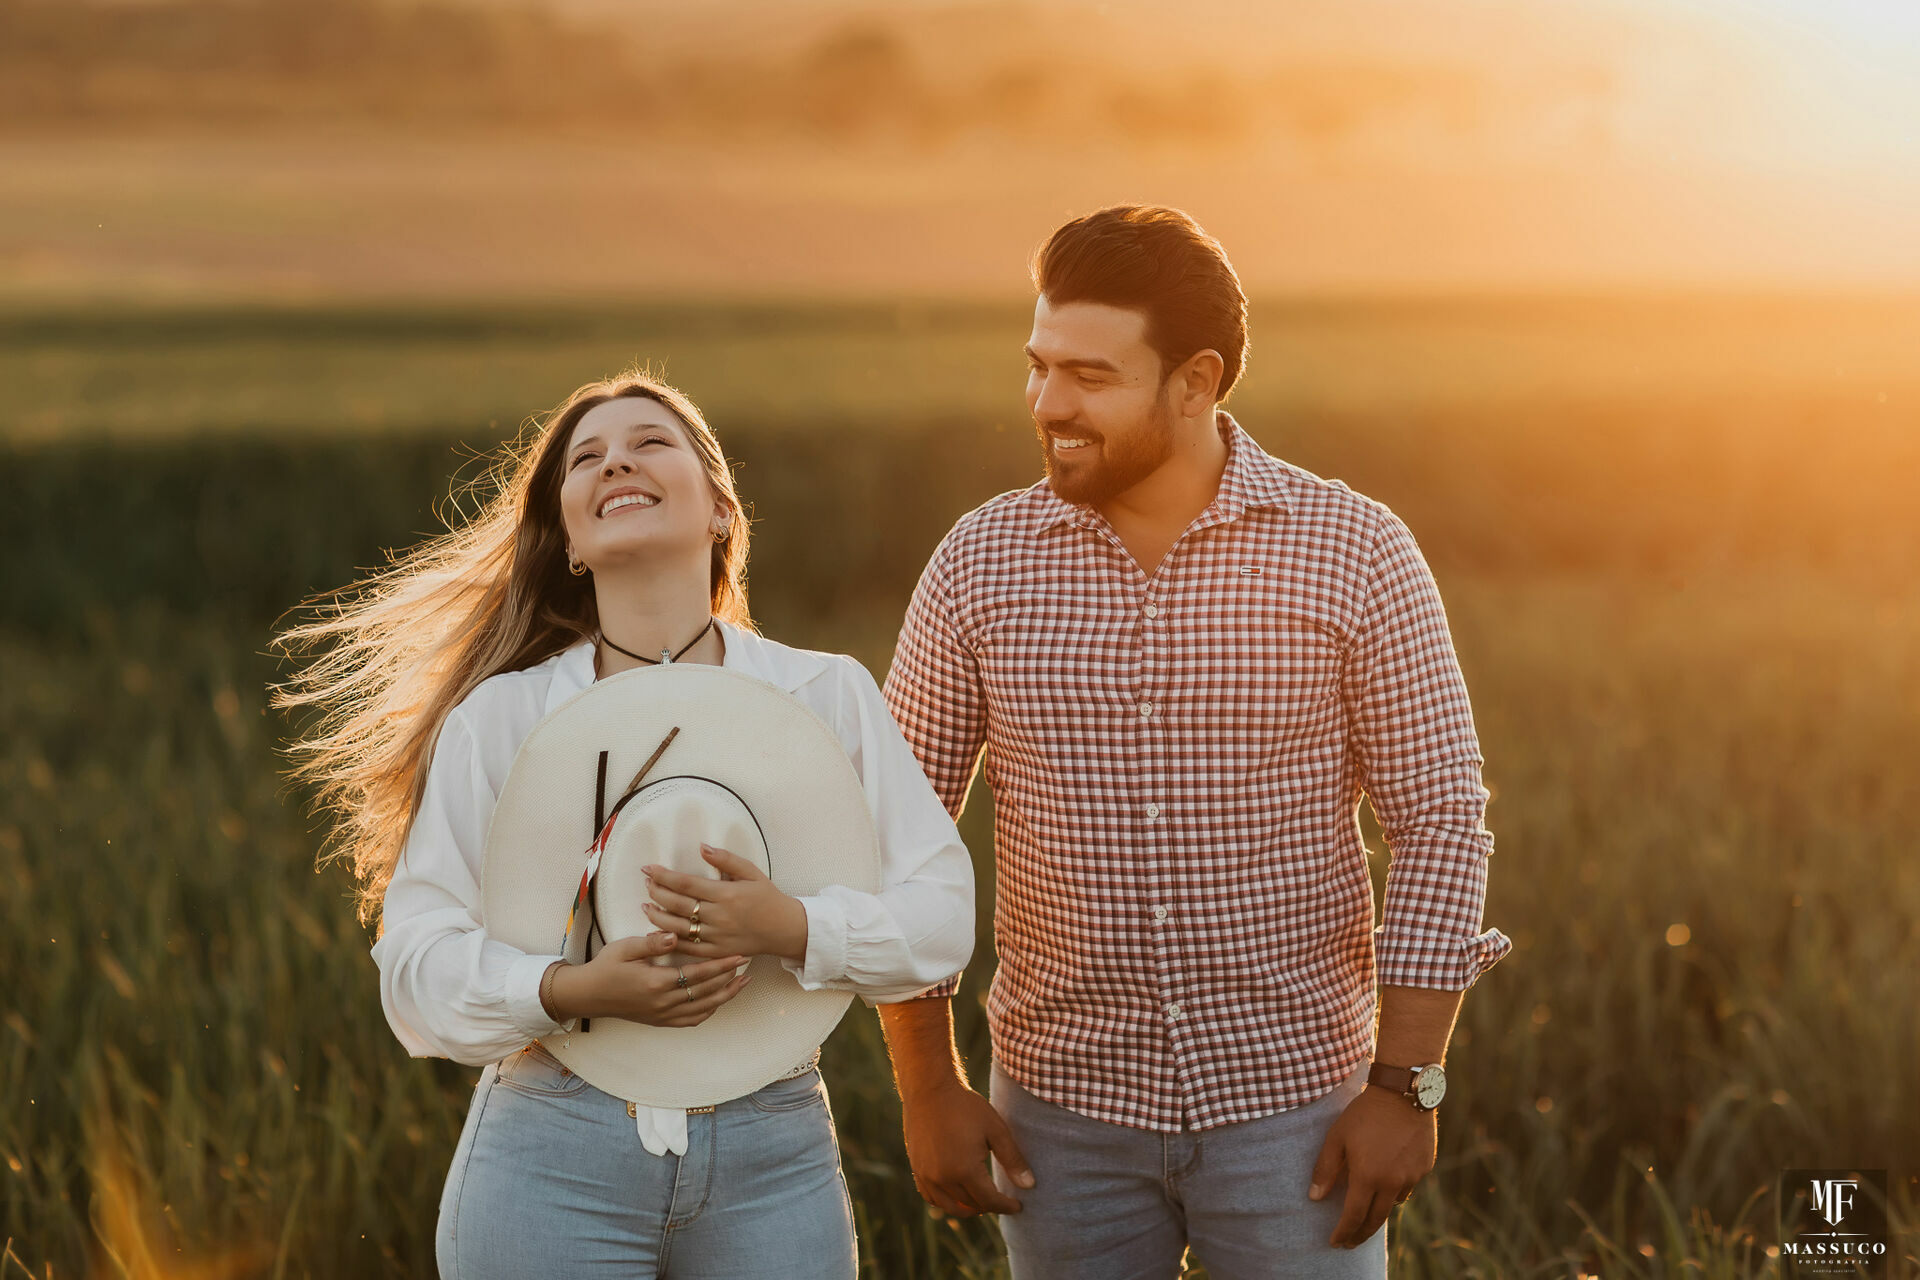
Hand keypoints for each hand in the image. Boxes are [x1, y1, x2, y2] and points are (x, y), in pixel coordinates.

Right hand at [550, 933, 750, 1028]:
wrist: (588, 995)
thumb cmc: (605, 967)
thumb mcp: (624, 948)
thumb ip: (651, 942)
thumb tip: (675, 936)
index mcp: (656, 983)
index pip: (698, 974)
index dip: (721, 965)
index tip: (739, 956)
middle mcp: (663, 1003)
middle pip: (706, 993)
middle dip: (730, 979)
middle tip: (748, 965)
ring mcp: (662, 1015)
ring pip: (703, 1009)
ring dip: (725, 996)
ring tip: (742, 983)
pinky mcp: (660, 1021)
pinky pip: (691, 1020)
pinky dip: (709, 1011)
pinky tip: (718, 1000)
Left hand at [642, 844, 807, 964]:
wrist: (784, 929)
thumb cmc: (767, 898)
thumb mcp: (751, 872)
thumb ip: (726, 859)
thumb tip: (702, 847)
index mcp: (725, 894)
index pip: (686, 883)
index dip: (664, 876)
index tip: (648, 868)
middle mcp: (718, 916)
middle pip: (677, 904)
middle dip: (657, 892)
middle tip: (646, 883)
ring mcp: (716, 936)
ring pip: (677, 927)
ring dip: (657, 916)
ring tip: (646, 905)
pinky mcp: (716, 952)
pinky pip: (687, 948)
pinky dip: (670, 940)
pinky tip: (657, 931)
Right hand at [899, 1079, 1033, 1217]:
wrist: (930, 1090)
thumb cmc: (966, 1107)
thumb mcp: (996, 1130)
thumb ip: (1012, 1160)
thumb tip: (1029, 1186)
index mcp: (965, 1170)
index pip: (989, 1201)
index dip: (1005, 1206)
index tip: (1018, 1206)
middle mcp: (943, 1178)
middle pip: (971, 1205)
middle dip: (989, 1206)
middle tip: (1002, 1200)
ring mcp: (926, 1175)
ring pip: (950, 1206)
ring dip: (968, 1207)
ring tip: (982, 1200)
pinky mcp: (917, 1169)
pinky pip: (931, 1197)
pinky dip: (946, 1201)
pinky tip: (957, 1194)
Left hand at [1308, 1085, 1436, 1247]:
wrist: (1403, 1092)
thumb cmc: (1364, 1112)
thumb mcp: (1337, 1137)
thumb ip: (1326, 1169)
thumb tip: (1315, 1197)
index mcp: (1368, 1176)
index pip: (1354, 1216)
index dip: (1344, 1232)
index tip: (1335, 1242)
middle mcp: (1392, 1182)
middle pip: (1376, 1219)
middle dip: (1361, 1233)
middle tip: (1351, 1242)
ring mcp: (1412, 1176)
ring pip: (1394, 1202)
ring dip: (1380, 1208)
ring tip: (1368, 1206)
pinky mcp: (1425, 1167)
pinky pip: (1408, 1185)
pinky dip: (1396, 1188)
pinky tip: (1388, 1178)